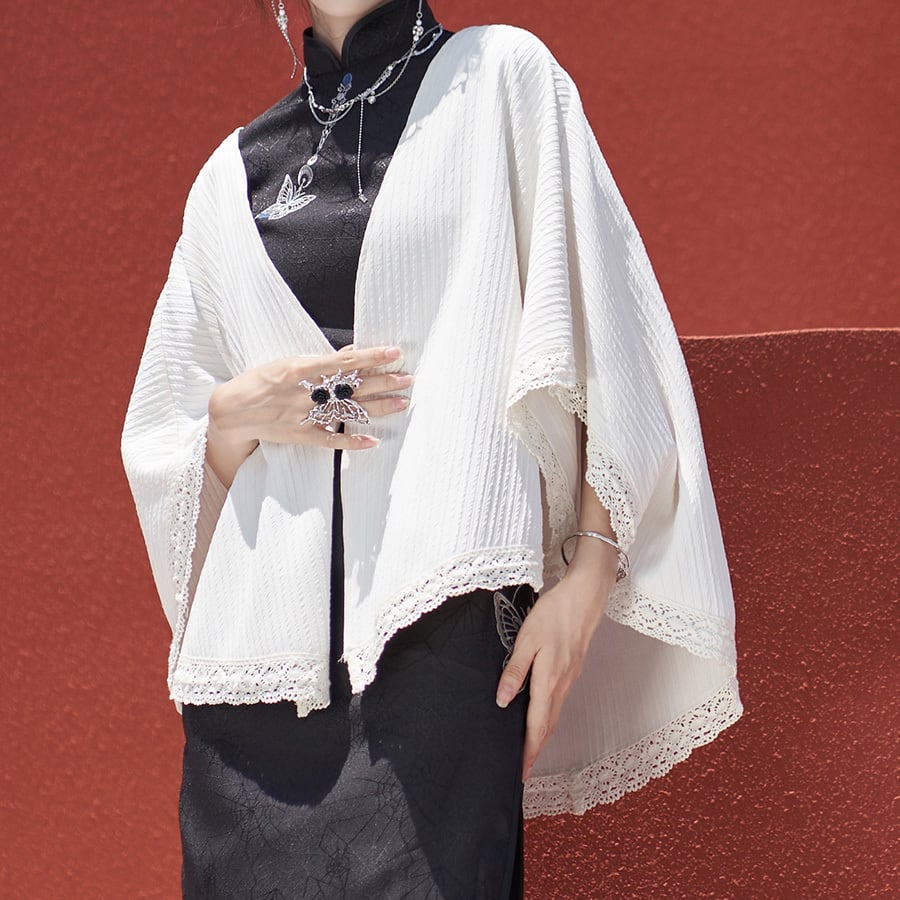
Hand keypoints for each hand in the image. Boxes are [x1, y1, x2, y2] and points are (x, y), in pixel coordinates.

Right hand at [207, 344, 411, 485]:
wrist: (231, 410)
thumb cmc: (262, 381)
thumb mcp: (289, 363)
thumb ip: (322, 361)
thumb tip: (351, 353)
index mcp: (301, 369)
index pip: (344, 362)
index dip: (371, 358)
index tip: (394, 353)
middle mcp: (306, 392)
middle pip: (352, 387)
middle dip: (383, 382)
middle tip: (408, 379)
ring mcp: (304, 415)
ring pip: (347, 411)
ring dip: (377, 408)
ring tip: (402, 402)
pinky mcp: (301, 435)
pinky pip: (330, 439)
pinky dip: (351, 440)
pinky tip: (373, 441)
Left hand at [495, 570, 613, 781]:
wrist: (584, 598)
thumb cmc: (553, 614)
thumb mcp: (526, 639)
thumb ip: (514, 670)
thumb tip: (503, 701)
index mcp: (548, 681)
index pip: (537, 726)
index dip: (528, 752)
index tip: (520, 773)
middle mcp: (562, 685)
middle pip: (547, 727)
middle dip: (535, 750)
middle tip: (522, 771)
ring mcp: (569, 678)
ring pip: (554, 715)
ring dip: (542, 736)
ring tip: (528, 750)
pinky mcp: (572, 670)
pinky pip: (558, 702)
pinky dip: (548, 717)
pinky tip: (540, 716)